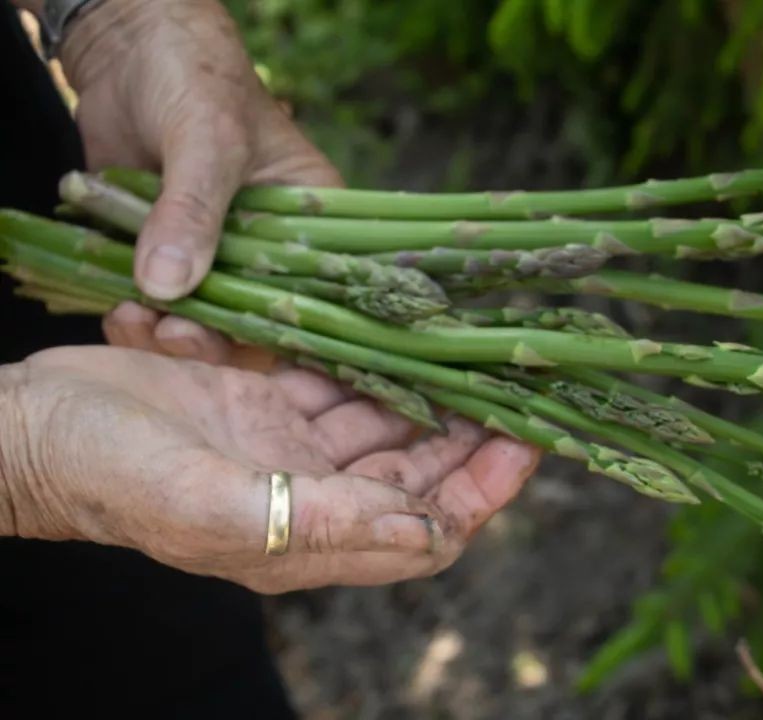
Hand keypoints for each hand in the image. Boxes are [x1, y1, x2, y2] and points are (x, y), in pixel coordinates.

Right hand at [0, 346, 540, 592]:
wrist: (28, 425)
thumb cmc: (104, 471)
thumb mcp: (208, 503)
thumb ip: (318, 523)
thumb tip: (427, 534)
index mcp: (306, 540)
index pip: (426, 530)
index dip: (483, 493)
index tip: (528, 442)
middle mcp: (309, 497)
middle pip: (419, 472)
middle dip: (473, 433)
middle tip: (518, 380)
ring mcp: (287, 447)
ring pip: (386, 421)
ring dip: (430, 389)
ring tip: (476, 346)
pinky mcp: (264, 401)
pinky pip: (338, 379)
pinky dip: (369, 359)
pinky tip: (403, 330)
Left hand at [58, 0, 338, 356]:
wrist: (126, 47)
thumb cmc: (196, 76)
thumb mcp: (207, 140)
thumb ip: (192, 211)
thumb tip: (167, 286)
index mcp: (312, 219)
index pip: (316, 293)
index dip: (289, 334)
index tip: (246, 351)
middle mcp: (269, 245)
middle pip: (256, 318)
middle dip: (215, 338)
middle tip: (177, 335)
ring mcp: (216, 251)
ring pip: (203, 317)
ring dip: (169, 332)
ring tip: (134, 320)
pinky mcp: (165, 250)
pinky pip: (157, 301)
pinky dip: (137, 315)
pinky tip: (119, 312)